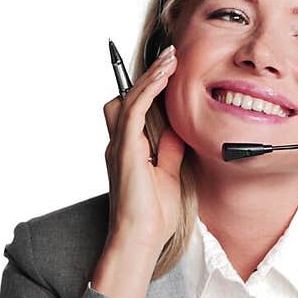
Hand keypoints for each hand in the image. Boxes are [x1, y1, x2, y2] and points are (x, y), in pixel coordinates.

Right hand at [102, 45, 185, 249]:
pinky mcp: (125, 150)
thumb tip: (178, 127)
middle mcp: (119, 145)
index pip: (133, 109)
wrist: (141, 240)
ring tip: (170, 58)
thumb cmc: (154, 216)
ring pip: (128, 98)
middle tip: (169, 57)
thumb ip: (169, 149)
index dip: (148, 87)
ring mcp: (119, 147)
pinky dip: (148, 89)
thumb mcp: (169, 173)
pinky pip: (134, 109)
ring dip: (150, 76)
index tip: (169, 67)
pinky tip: (163, 76)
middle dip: (145, 76)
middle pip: (124, 99)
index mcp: (128, 151)